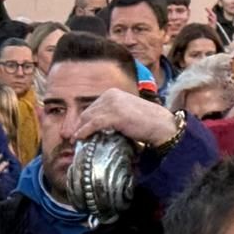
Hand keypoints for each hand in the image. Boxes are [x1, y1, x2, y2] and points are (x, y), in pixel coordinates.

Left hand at [62, 88, 177, 147]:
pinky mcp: (115, 115)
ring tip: (75, 141)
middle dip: (79, 125)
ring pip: (88, 117)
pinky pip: (94, 124)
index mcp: (113, 92)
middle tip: (74, 138)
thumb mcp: (124, 113)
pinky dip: (84, 132)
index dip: (83, 120)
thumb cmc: (145, 122)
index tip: (77, 132)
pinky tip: (79, 138)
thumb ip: (111, 116)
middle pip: (87, 112)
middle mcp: (111, 95)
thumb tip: (96, 127)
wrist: (160, 125)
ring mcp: (113, 104)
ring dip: (79, 130)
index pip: (92, 107)